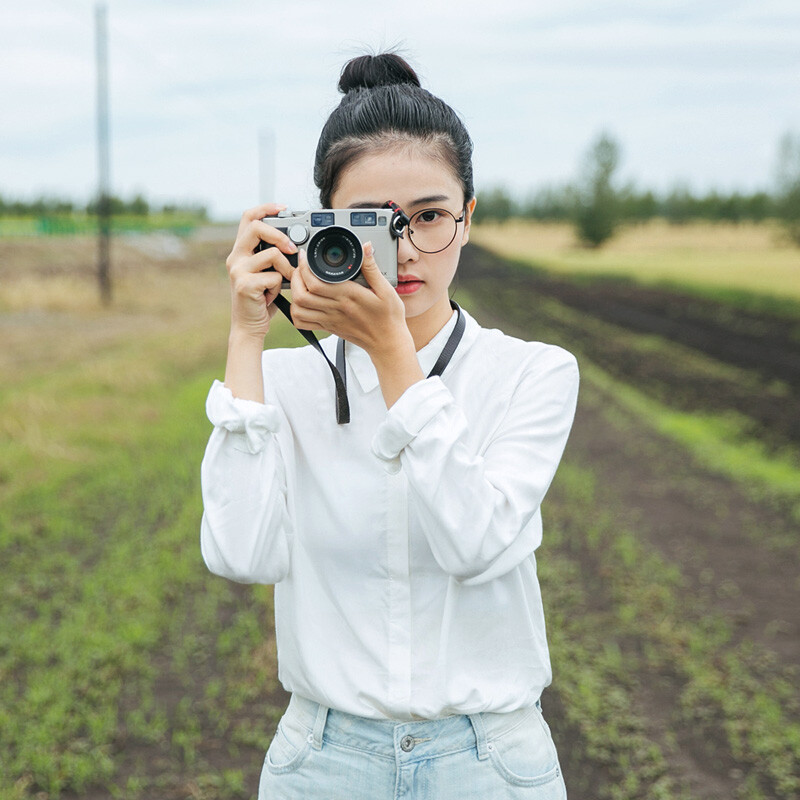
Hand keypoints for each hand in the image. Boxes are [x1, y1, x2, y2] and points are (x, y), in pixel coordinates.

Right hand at [225, 203, 297, 340]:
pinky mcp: (244, 285)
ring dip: (286, 269)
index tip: (283, 207)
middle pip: (256, 227)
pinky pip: (273, 276)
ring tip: (282, 282)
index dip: (265, 208)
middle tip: (293, 249)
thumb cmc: (262, 299)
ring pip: (272, 254)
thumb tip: (295, 243)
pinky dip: (278, 287)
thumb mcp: (267, 272)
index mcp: (241, 250)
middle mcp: (235, 257)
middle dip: (280, 235)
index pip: (248, 218)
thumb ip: (273, 256)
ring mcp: (238, 271)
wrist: (249, 326)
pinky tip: (271, 296)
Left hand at [289, 242, 411, 358]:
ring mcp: (329, 320)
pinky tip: (302, 302)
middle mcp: (336, 309)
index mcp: (348, 296)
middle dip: (295, 277)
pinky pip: (303, 323)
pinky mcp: (328, 328)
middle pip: (302, 294)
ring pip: (299, 309)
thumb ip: (372, 268)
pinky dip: (296, 312)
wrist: (387, 342)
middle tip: (300, 267)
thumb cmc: (389, 317)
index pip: (316, 282)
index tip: (306, 257)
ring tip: (299, 283)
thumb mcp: (386, 289)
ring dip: (294, 294)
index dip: (305, 267)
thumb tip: (365, 247)